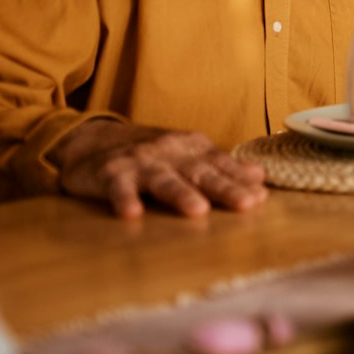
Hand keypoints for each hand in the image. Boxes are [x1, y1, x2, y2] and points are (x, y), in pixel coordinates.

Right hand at [54, 121, 268, 218]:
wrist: (91, 139)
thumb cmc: (150, 153)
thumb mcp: (187, 154)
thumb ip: (220, 166)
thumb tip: (260, 178)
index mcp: (192, 148)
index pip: (221, 165)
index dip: (241, 180)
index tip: (262, 197)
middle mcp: (170, 152)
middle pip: (200, 172)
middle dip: (225, 188)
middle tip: (247, 204)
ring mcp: (140, 162)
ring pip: (163, 179)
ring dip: (181, 194)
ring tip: (198, 211)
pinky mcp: (110, 174)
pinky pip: (118, 188)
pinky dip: (124, 200)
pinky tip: (132, 214)